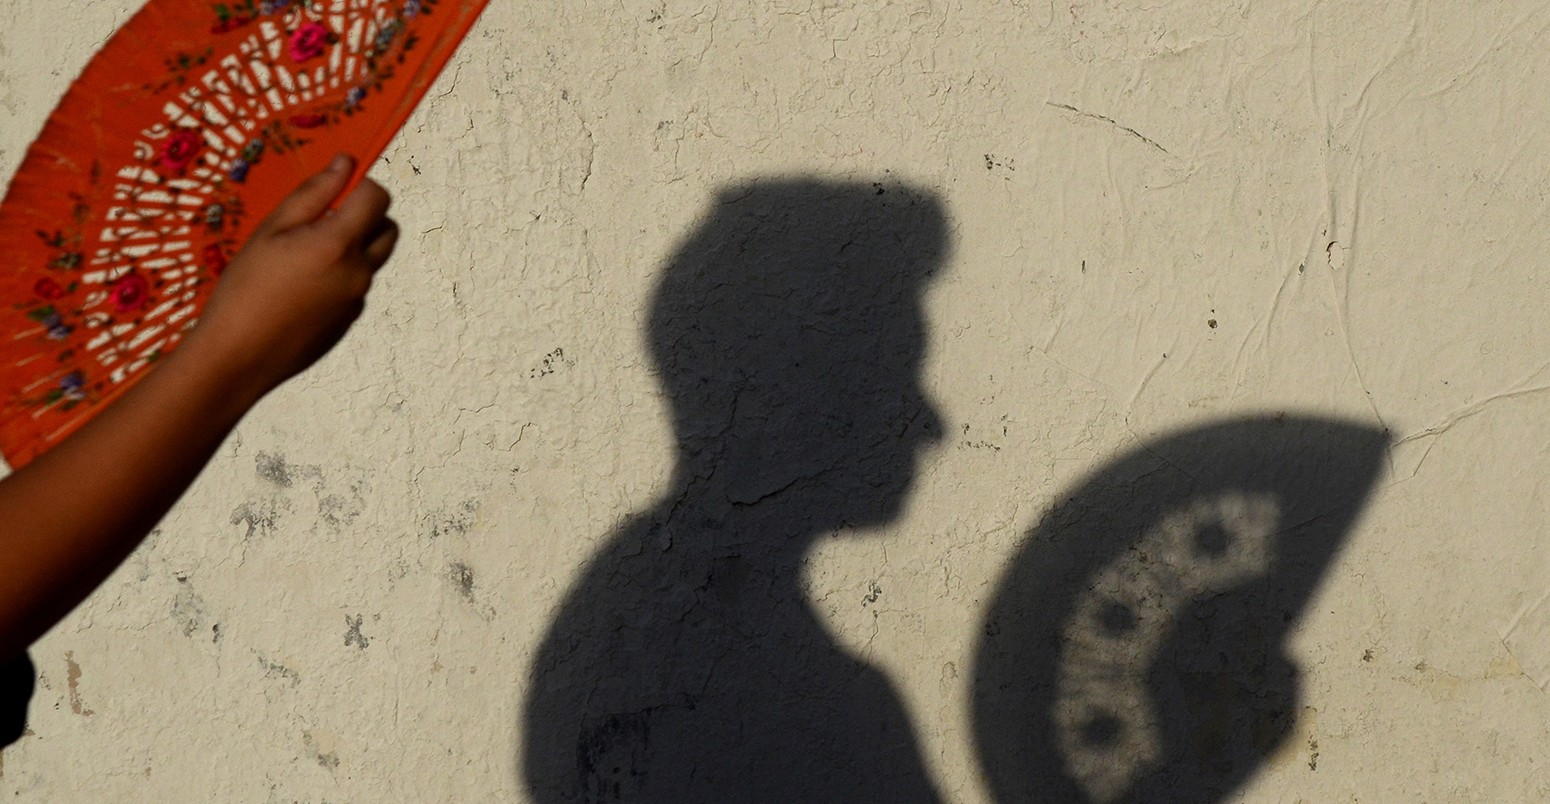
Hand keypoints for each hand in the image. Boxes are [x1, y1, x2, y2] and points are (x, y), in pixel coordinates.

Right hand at [189, 153, 398, 397]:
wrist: (238, 357)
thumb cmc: (245, 287)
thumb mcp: (272, 230)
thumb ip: (314, 193)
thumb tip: (346, 163)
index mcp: (340, 244)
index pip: (378, 198)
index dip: (360, 186)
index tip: (334, 190)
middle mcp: (360, 272)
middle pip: (387, 229)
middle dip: (365, 216)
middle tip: (320, 220)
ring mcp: (358, 299)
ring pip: (372, 258)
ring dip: (352, 246)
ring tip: (303, 256)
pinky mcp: (350, 320)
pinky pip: (355, 286)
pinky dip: (339, 276)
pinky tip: (298, 288)